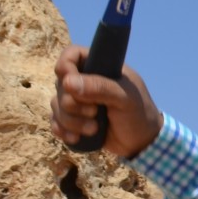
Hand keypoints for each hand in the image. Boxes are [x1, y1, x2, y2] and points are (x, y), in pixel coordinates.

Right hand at [48, 44, 163, 156]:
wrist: (142, 143)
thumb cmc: (139, 115)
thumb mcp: (125, 99)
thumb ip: (100, 88)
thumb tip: (67, 82)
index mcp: (100, 67)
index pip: (71, 55)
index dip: (65, 67)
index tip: (69, 84)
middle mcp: (86, 81)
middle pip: (60, 84)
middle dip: (72, 104)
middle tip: (94, 112)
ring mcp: (78, 101)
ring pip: (56, 104)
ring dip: (71, 121)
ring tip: (93, 129)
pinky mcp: (74, 119)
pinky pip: (55, 121)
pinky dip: (62, 131)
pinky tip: (77, 138)